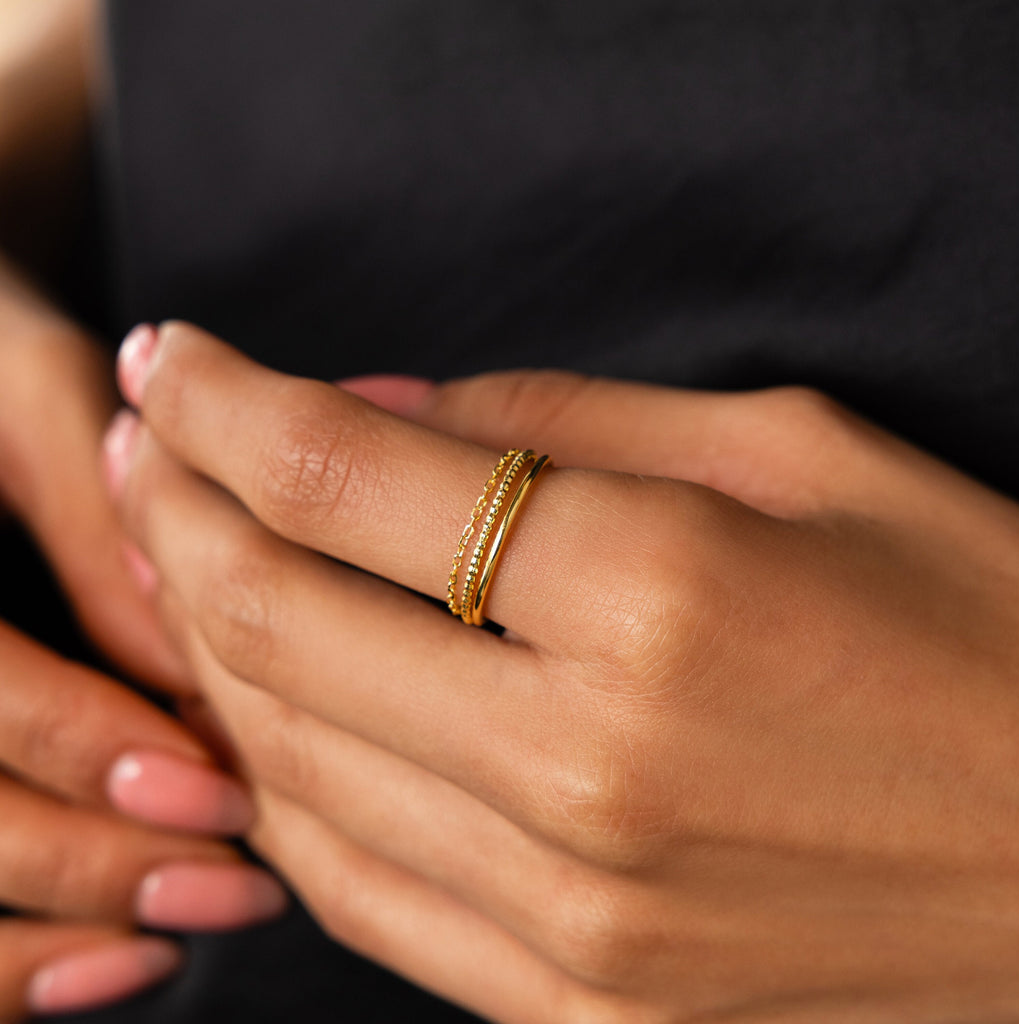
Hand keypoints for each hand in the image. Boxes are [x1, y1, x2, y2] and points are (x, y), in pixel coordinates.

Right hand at [0, 299, 286, 1020]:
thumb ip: (97, 513)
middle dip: (90, 863)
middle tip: (233, 882)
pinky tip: (121, 957)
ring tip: (195, 924)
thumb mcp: (22, 381)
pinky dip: (16, 957)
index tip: (216, 785)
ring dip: (59, 928)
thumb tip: (191, 664)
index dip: (82, 745)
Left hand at [110, 321, 1018, 1022]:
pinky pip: (355, 884)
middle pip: (279, 618)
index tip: (176, 358)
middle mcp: (590, 768)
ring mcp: (572, 912)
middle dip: (180, 508)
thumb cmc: (972, 621)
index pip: (346, 478)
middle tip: (150, 440)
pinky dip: (282, 780)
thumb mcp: (791, 455)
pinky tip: (267, 703)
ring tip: (181, 552)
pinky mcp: (573, 1003)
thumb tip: (378, 410)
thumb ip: (562, 418)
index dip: (228, 403)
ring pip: (289, 759)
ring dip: (207, 640)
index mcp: (658, 592)